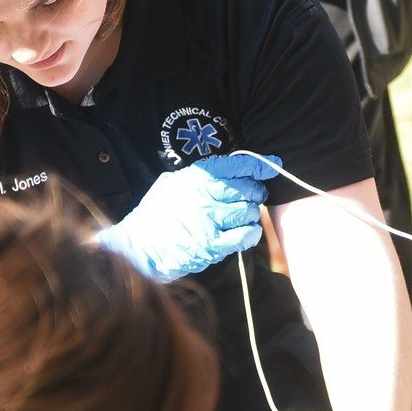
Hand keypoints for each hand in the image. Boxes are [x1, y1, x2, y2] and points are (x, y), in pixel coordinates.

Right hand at [97, 153, 278, 282]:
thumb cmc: (155, 215)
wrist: (138, 246)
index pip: (236, 165)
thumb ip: (196, 176)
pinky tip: (246, 233)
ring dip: (251, 216)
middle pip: (248, 189)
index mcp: (195, 177)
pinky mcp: (212, 244)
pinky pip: (245, 236)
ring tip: (241, 218)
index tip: (273, 166)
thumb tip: (227, 171)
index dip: (259, 166)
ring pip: (249, 212)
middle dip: (256, 194)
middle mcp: (204, 195)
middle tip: (253, 199)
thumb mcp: (171, 184)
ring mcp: (209, 220)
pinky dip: (251, 234)